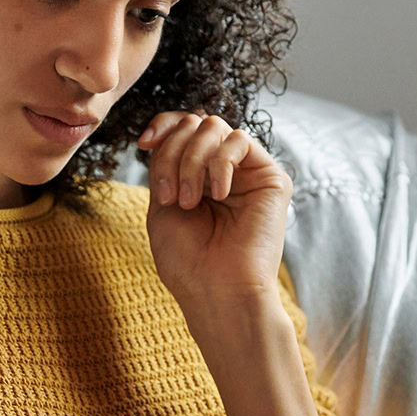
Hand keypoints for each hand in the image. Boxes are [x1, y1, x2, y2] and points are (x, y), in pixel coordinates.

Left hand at [138, 109, 292, 310]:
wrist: (217, 291)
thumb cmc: (187, 261)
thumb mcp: (161, 204)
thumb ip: (166, 162)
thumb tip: (171, 127)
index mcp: (196, 176)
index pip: (182, 127)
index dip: (163, 125)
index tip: (145, 143)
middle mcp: (222, 171)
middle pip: (193, 124)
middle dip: (172, 153)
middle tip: (170, 196)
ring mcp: (247, 173)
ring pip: (214, 127)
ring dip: (191, 161)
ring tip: (189, 201)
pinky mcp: (271, 178)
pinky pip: (240, 141)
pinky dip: (219, 163)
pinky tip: (218, 195)